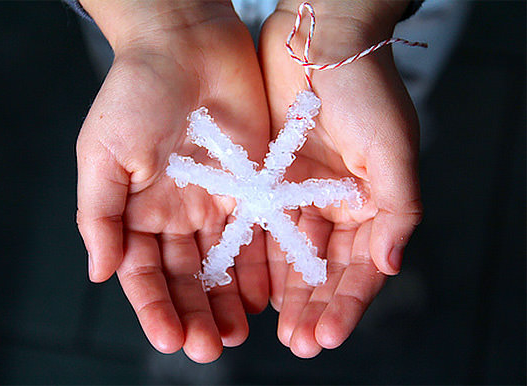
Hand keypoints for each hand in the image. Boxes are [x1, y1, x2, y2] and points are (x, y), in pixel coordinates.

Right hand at [76, 0, 268, 362]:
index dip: (154, 308)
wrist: (186, 44)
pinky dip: (259, 266)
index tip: (168, 338)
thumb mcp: (103, 154)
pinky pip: (256, 234)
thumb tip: (100, 273)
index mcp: (137, 211)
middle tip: (209, 348)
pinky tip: (264, 296)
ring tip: (238, 334)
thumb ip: (100, 215)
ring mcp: (216, 203)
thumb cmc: (136, 93)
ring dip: (228, 301)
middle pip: (186, 277)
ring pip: (223, 264)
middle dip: (195, 314)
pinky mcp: (252, 186)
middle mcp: (177, 214)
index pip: (144, 273)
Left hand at [259, 0, 422, 357]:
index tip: (327, 335)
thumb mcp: (394, 148)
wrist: (320, 39)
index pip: (362, 267)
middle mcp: (337, 205)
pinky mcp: (268, 179)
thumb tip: (391, 264)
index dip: (347, 303)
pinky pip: (262, 226)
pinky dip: (258, 257)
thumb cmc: (365, 89)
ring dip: (284, 292)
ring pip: (291, 255)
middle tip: (297, 343)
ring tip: (272, 328)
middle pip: (325, 269)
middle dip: (313, 307)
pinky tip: (250, 286)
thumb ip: (398, 209)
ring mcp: (301, 194)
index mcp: (373, 203)